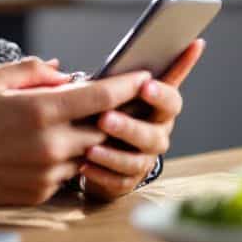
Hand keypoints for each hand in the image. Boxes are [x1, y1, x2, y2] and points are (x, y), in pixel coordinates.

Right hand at [0, 57, 152, 209]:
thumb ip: (33, 70)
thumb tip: (65, 72)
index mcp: (41, 110)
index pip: (102, 97)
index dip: (128, 85)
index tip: (144, 76)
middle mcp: (52, 143)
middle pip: (104, 127)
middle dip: (113, 114)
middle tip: (116, 101)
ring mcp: (49, 172)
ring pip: (89, 152)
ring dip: (88, 138)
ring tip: (74, 125)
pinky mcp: (42, 192)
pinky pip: (69, 173)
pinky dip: (68, 159)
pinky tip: (48, 148)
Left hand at [79, 39, 204, 200]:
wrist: (93, 145)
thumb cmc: (99, 107)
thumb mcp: (102, 89)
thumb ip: (105, 76)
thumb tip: (70, 61)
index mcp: (155, 106)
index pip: (171, 97)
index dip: (162, 92)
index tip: (145, 83)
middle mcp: (157, 131)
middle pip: (155, 132)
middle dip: (131, 126)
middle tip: (104, 118)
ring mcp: (145, 157)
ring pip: (138, 159)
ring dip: (114, 154)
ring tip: (90, 148)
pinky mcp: (128, 179)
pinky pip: (120, 180)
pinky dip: (103, 174)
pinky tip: (85, 166)